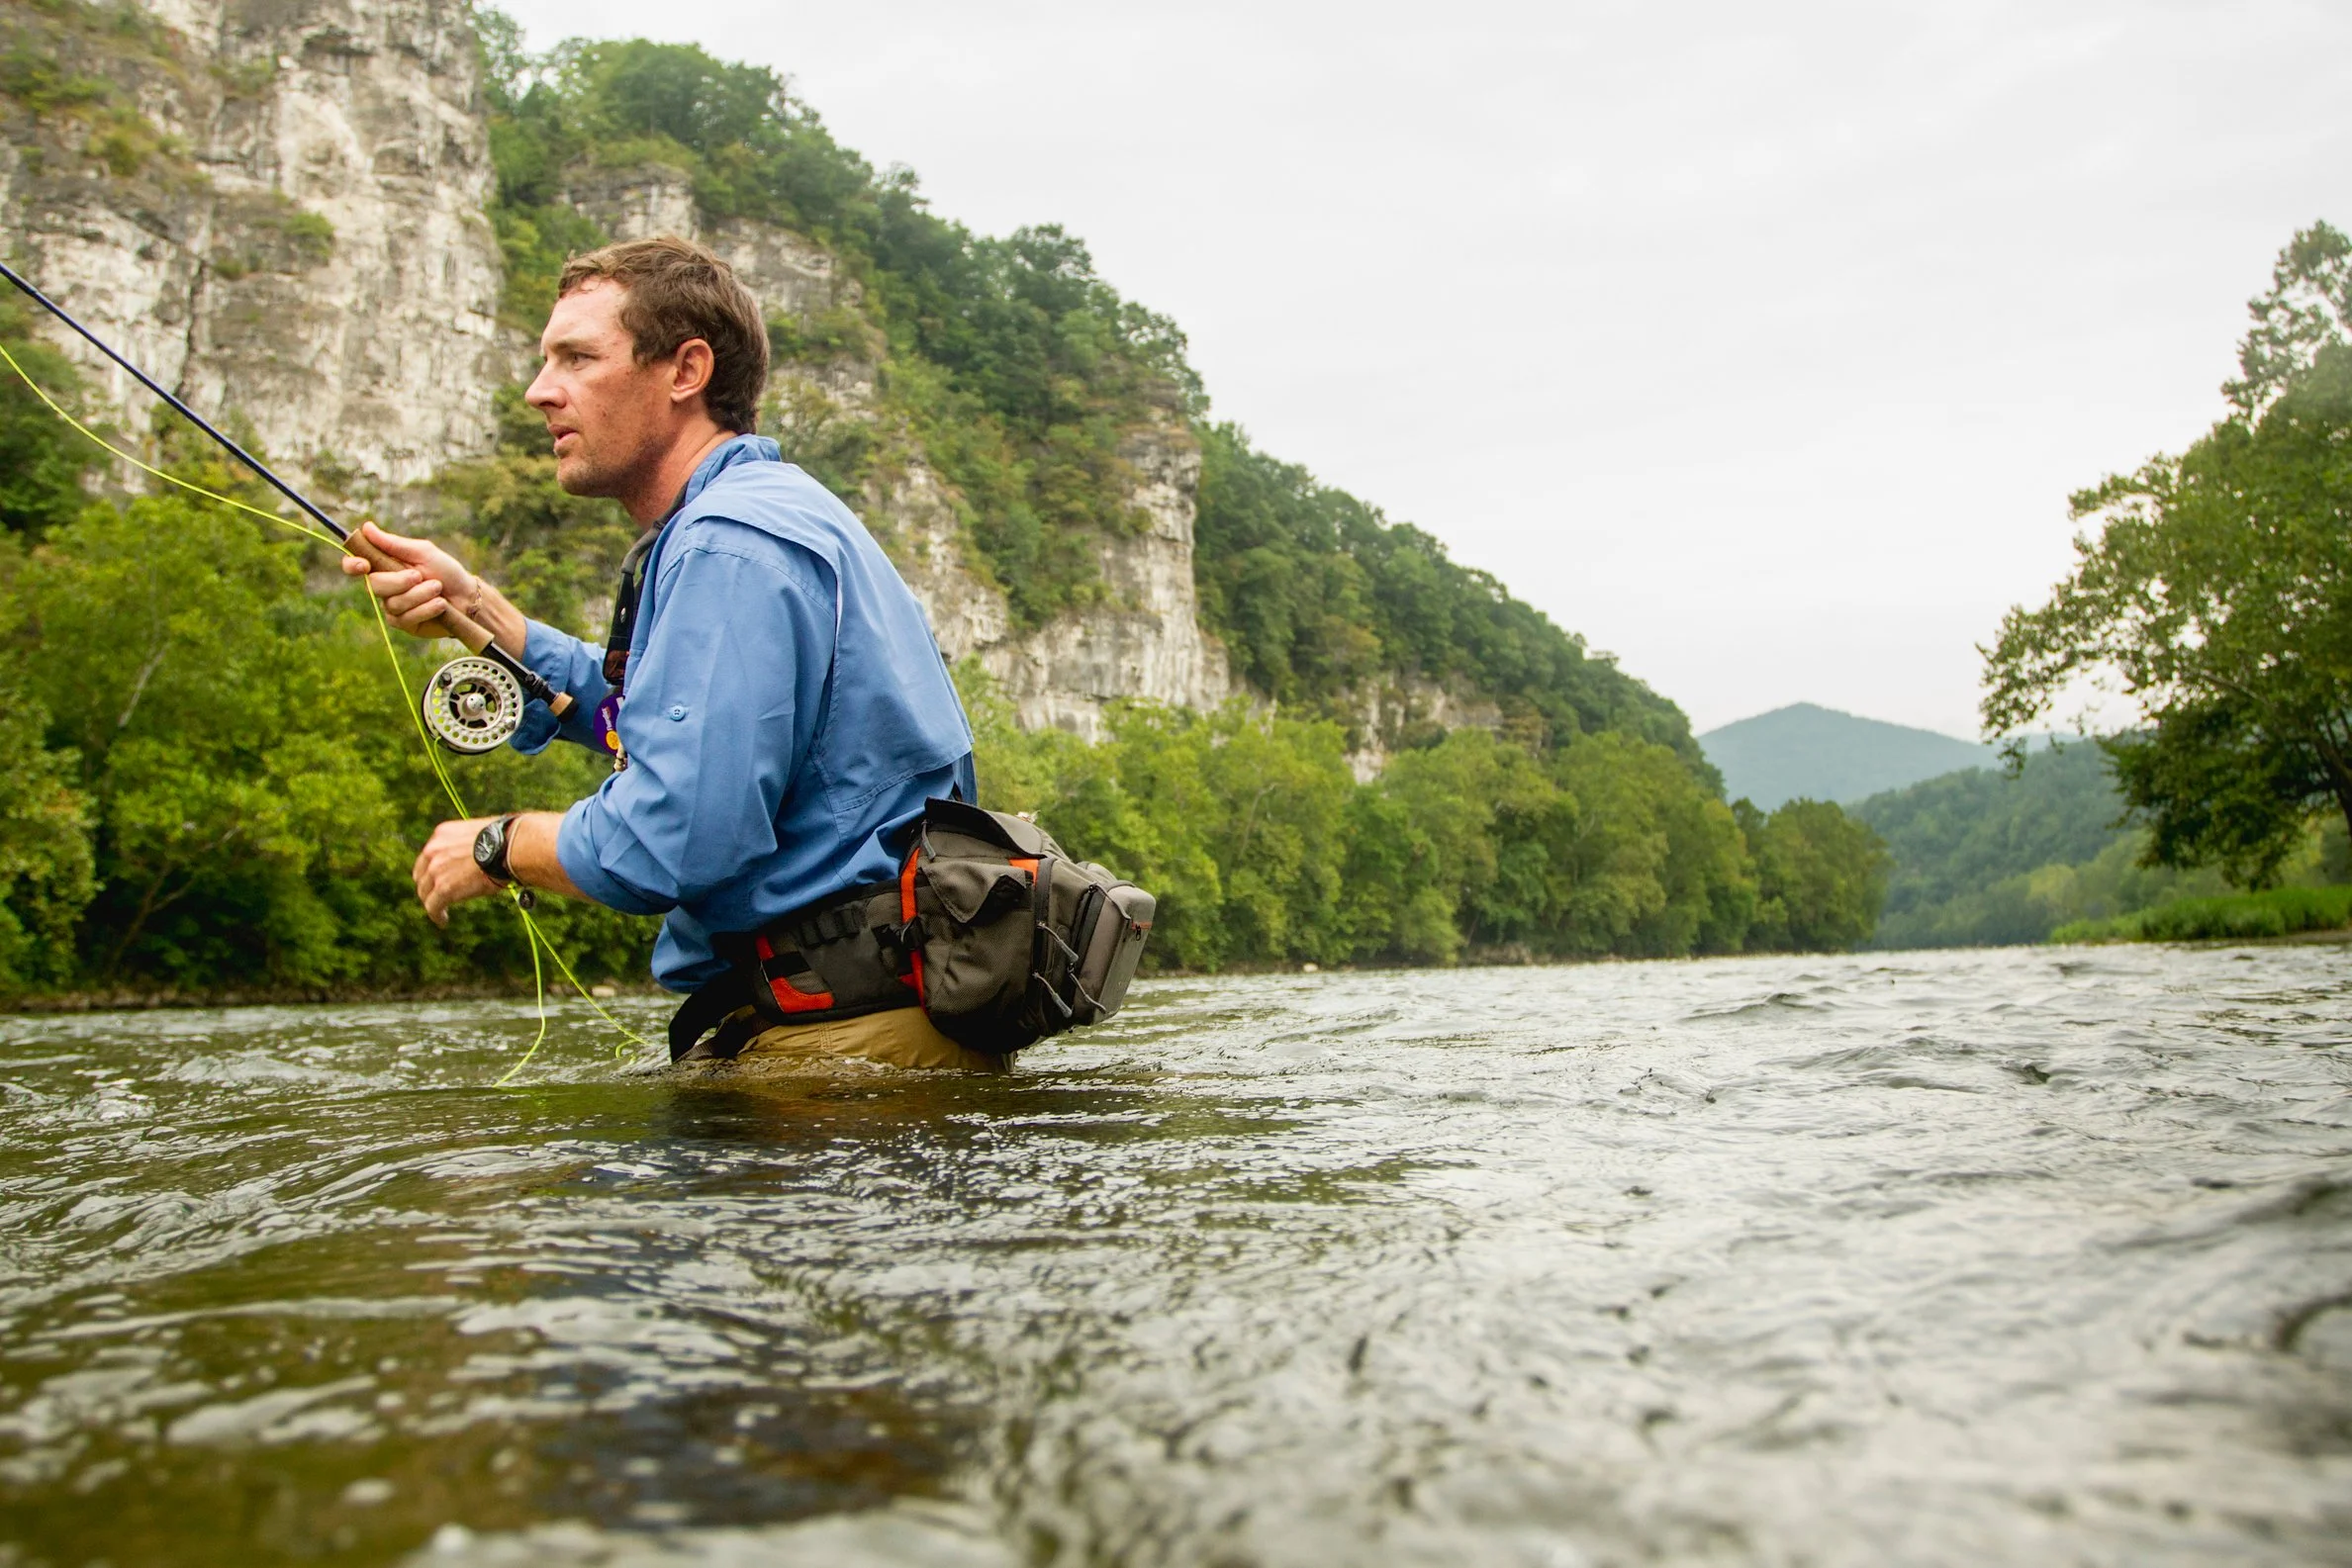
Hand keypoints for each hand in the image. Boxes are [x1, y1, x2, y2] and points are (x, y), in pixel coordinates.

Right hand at [341, 522, 479, 637]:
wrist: (467, 596)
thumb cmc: (445, 571)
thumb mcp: (422, 552)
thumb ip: (393, 543)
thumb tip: (366, 527)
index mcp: (385, 566)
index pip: (356, 565)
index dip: (352, 565)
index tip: (363, 564)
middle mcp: (385, 588)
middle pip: (373, 585)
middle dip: (398, 581)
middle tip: (420, 576)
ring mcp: (393, 607)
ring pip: (392, 603)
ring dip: (419, 595)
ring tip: (438, 588)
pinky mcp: (405, 624)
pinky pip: (405, 618)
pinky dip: (425, 609)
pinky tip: (440, 604)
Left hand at [414, 817, 501, 926]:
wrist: (509, 846)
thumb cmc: (507, 840)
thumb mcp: (480, 835)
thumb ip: (470, 845)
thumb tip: (481, 856)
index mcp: (442, 834)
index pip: (428, 856)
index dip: (431, 870)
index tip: (438, 878)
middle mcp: (433, 850)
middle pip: (422, 875)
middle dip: (428, 886)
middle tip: (436, 896)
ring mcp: (435, 870)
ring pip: (425, 892)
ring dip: (432, 902)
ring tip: (440, 912)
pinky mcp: (443, 888)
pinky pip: (433, 906)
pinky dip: (437, 915)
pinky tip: (443, 921)